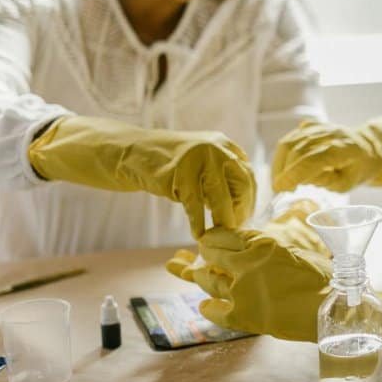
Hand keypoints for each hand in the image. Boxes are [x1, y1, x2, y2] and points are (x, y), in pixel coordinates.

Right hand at [28, 116, 255, 236]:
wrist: (132, 152)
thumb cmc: (170, 164)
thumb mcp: (201, 164)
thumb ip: (221, 178)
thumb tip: (244, 209)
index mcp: (225, 144)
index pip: (248, 175)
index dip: (250, 199)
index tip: (245, 218)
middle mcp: (216, 148)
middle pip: (241, 185)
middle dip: (241, 210)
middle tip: (236, 230)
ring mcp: (199, 159)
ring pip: (221, 197)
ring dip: (224, 221)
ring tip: (221, 237)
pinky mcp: (180, 173)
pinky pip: (196, 205)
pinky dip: (199, 223)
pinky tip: (198, 235)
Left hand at [166, 214, 381, 381]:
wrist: (332, 307)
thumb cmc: (323, 276)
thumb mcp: (300, 246)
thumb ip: (277, 242)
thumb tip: (268, 236)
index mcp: (262, 244)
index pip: (224, 236)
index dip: (212, 237)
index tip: (207, 238)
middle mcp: (247, 265)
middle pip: (212, 257)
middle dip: (201, 255)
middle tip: (190, 255)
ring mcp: (242, 291)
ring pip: (210, 281)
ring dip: (200, 277)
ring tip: (194, 274)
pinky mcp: (245, 316)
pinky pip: (217, 311)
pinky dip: (209, 308)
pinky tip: (205, 306)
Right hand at [272, 112, 381, 192]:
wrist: (367, 147)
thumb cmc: (358, 169)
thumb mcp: (348, 184)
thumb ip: (327, 182)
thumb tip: (302, 179)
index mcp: (343, 149)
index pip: (313, 159)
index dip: (295, 173)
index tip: (280, 187)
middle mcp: (330, 134)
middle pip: (297, 149)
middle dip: (284, 171)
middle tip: (281, 190)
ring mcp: (320, 128)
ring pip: (289, 142)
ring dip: (279, 164)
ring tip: (280, 182)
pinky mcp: (311, 127)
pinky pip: (290, 138)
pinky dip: (282, 154)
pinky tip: (283, 169)